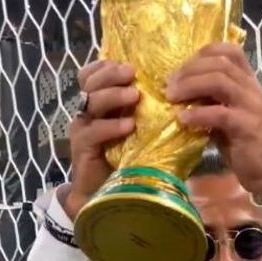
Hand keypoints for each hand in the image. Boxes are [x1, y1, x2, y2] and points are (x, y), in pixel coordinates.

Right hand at [65, 61, 139, 218]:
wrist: (105, 195)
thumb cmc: (128, 160)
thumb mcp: (140, 130)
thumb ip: (147, 111)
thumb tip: (180, 91)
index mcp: (99, 104)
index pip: (92, 74)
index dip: (106, 65)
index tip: (129, 65)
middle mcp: (87, 113)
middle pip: (90, 82)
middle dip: (111, 74)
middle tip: (132, 74)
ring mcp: (82, 130)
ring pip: (90, 102)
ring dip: (113, 96)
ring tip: (134, 97)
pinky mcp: (82, 148)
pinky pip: (92, 131)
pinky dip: (110, 126)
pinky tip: (128, 126)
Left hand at [165, 44, 261, 201]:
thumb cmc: (240, 141)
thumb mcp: (223, 113)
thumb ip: (208, 98)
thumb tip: (176, 89)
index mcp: (247, 81)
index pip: (230, 51)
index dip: (202, 54)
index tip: (180, 69)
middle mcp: (251, 88)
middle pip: (219, 64)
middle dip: (189, 71)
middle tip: (168, 86)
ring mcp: (251, 106)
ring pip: (220, 81)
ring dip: (190, 86)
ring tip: (171, 97)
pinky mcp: (247, 127)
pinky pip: (220, 113)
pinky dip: (198, 114)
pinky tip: (182, 119)